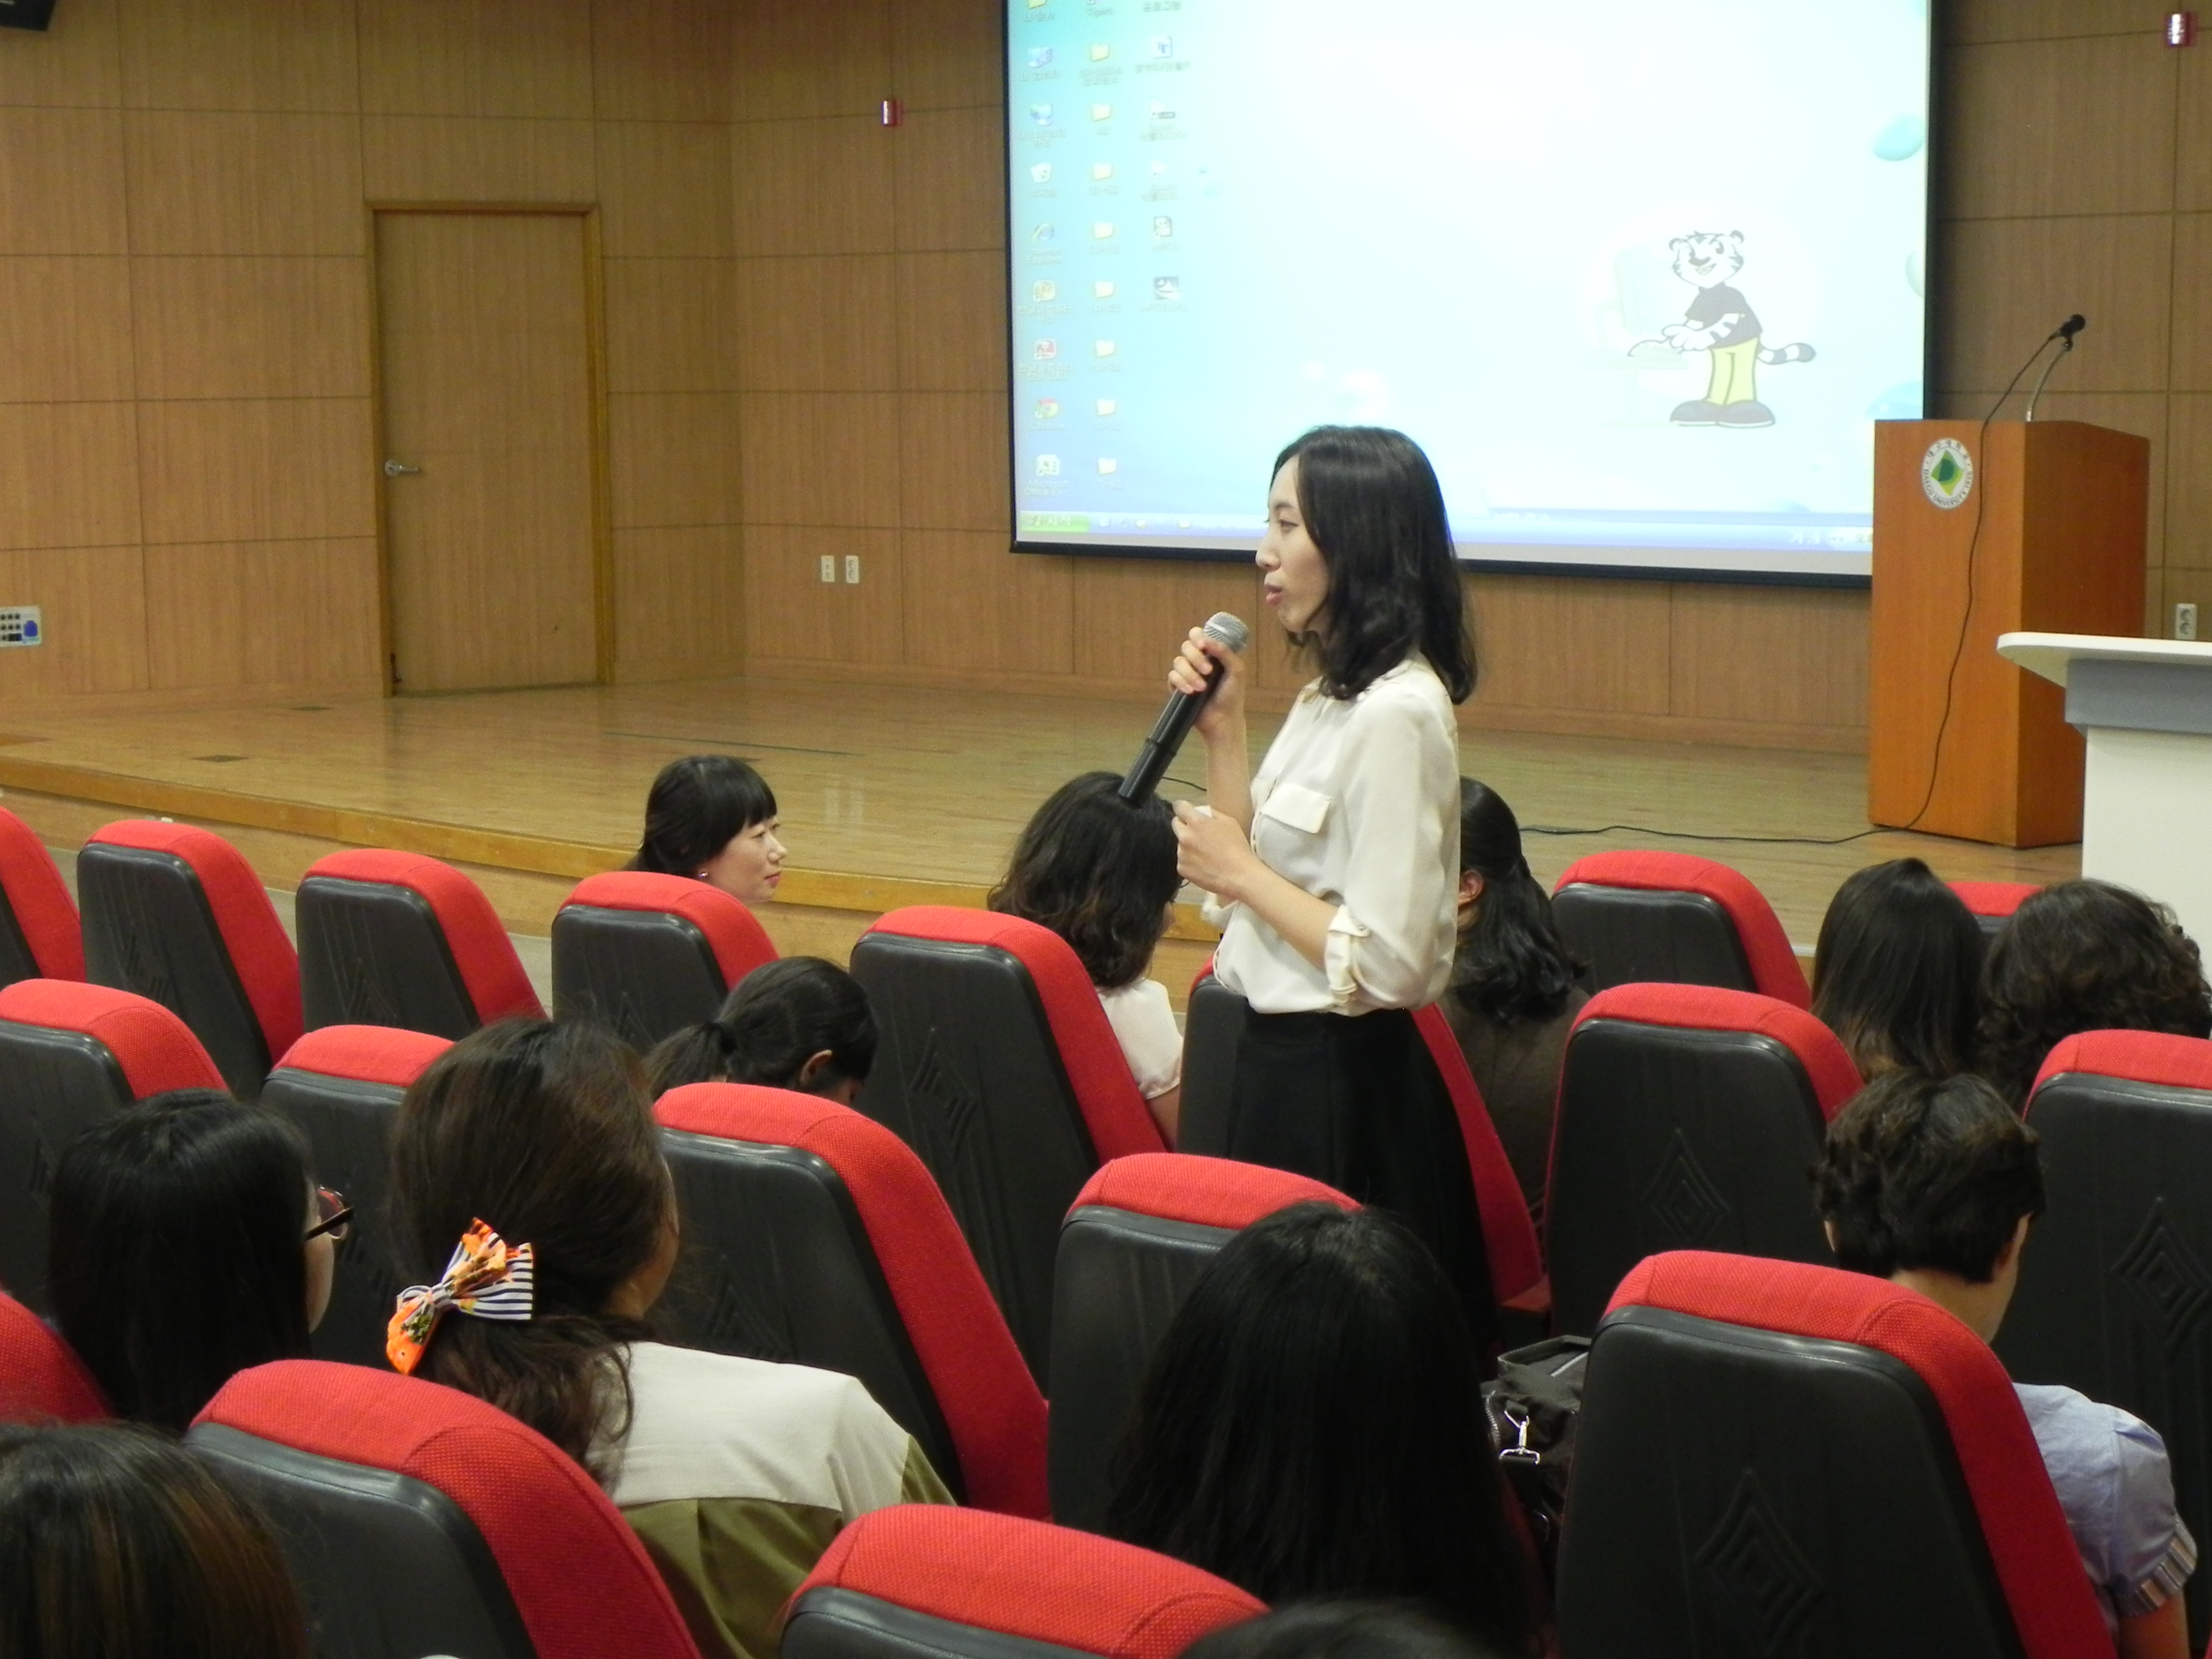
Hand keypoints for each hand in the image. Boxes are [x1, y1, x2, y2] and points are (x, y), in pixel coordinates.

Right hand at [1166, 626, 1246, 740]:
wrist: (1223, 720)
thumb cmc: (1232, 695)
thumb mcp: (1236, 671)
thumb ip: (1225, 652)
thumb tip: (1207, 640)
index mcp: (1212, 654)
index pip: (1198, 636)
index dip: (1197, 637)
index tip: (1203, 646)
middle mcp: (1197, 661)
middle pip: (1186, 646)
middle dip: (1196, 658)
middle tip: (1208, 672)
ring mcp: (1186, 673)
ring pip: (1178, 661)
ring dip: (1189, 673)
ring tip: (1201, 688)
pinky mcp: (1177, 687)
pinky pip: (1172, 677)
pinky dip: (1180, 682)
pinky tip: (1190, 691)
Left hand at [1172, 800, 1261, 900]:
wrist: (1239, 876)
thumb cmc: (1237, 848)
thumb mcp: (1229, 822)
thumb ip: (1211, 813)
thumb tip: (1201, 812)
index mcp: (1196, 822)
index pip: (1179, 807)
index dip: (1183, 807)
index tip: (1185, 810)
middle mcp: (1185, 837)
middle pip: (1175, 824)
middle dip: (1184, 825)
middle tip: (1198, 832)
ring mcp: (1181, 854)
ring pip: (1179, 844)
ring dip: (1187, 845)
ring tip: (1205, 853)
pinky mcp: (1182, 869)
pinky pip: (1182, 860)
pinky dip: (1189, 861)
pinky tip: (1203, 865)